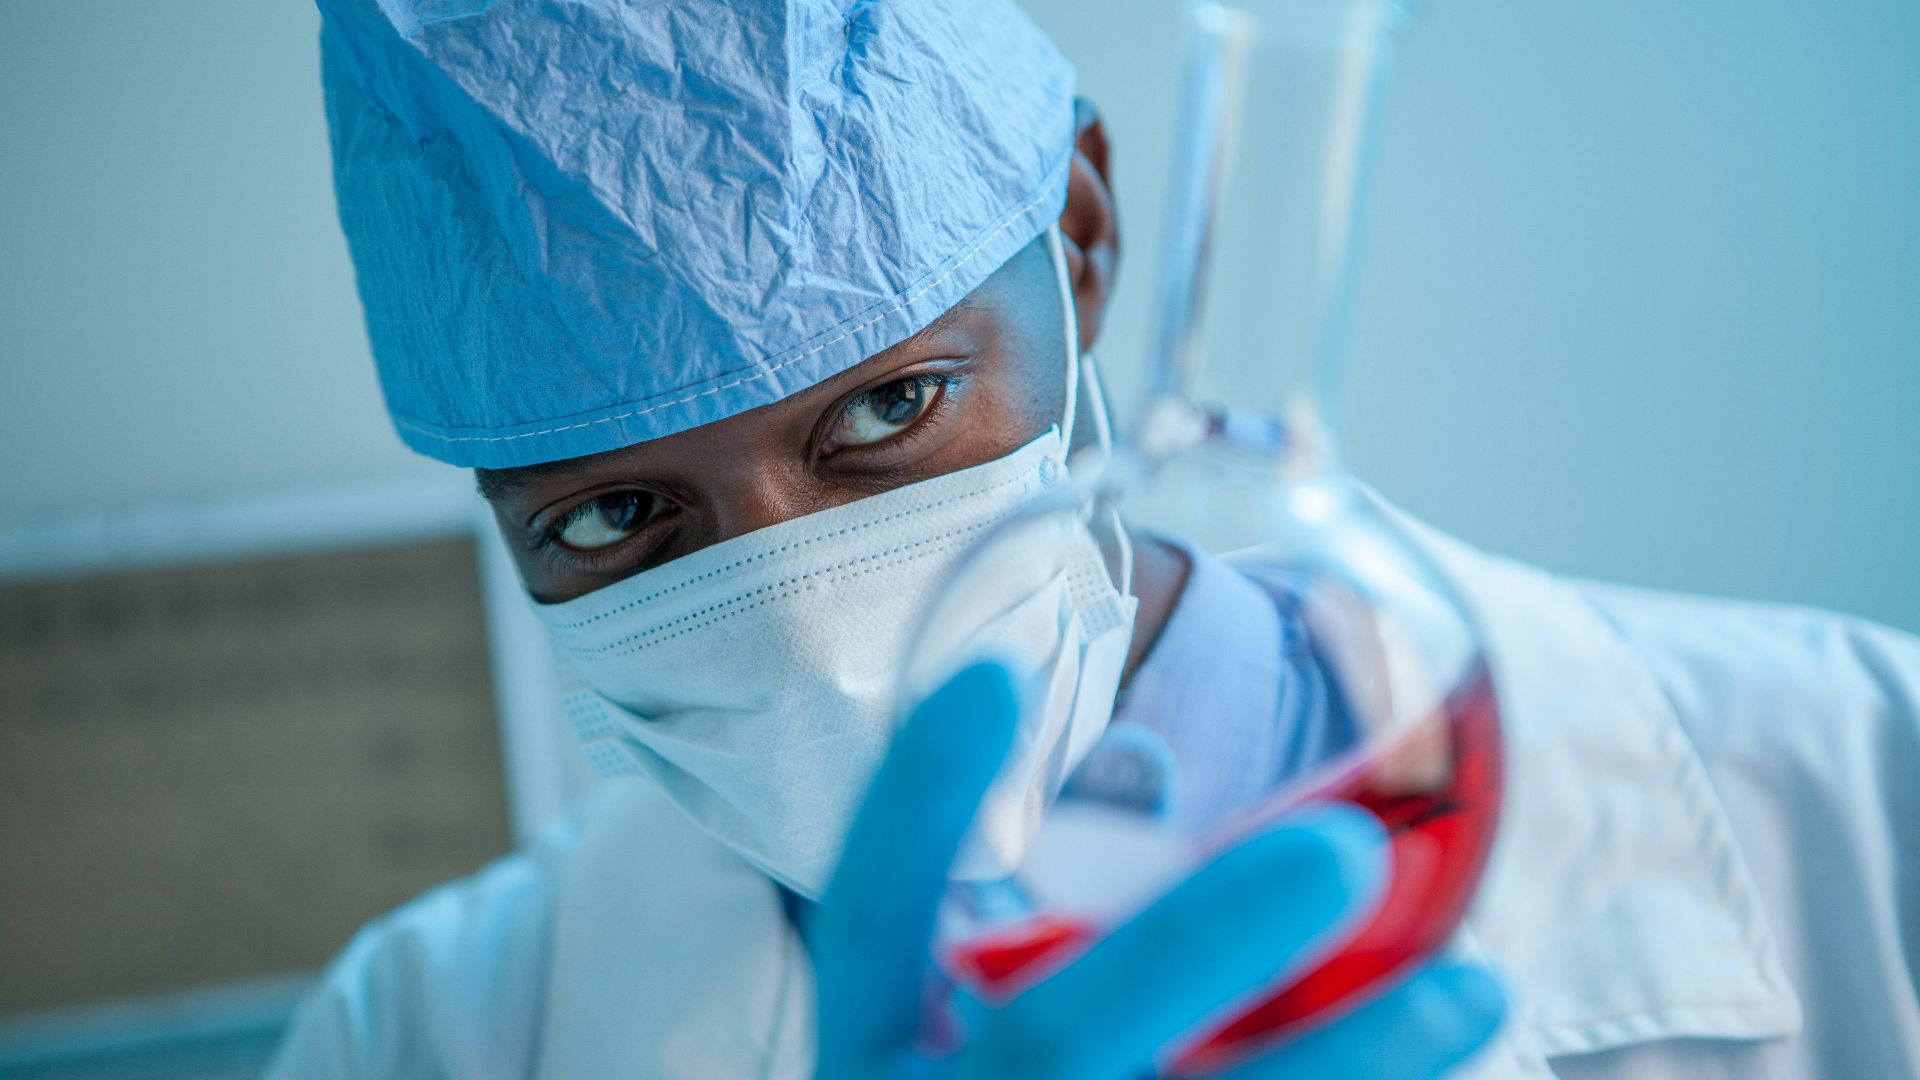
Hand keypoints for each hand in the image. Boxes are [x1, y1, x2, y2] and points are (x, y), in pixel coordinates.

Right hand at [810, 662, 1505, 1078]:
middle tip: (1345, 847)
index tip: (995, 668)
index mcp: (868, 1061)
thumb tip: (1146, 771)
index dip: (918, 798)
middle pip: (1050, 1039)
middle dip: (1197, 940)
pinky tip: (1446, 1054)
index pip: (867, 919)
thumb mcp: (958, 1037)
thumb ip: (1044, 924)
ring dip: (1348, 1061)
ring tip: (1472, 983)